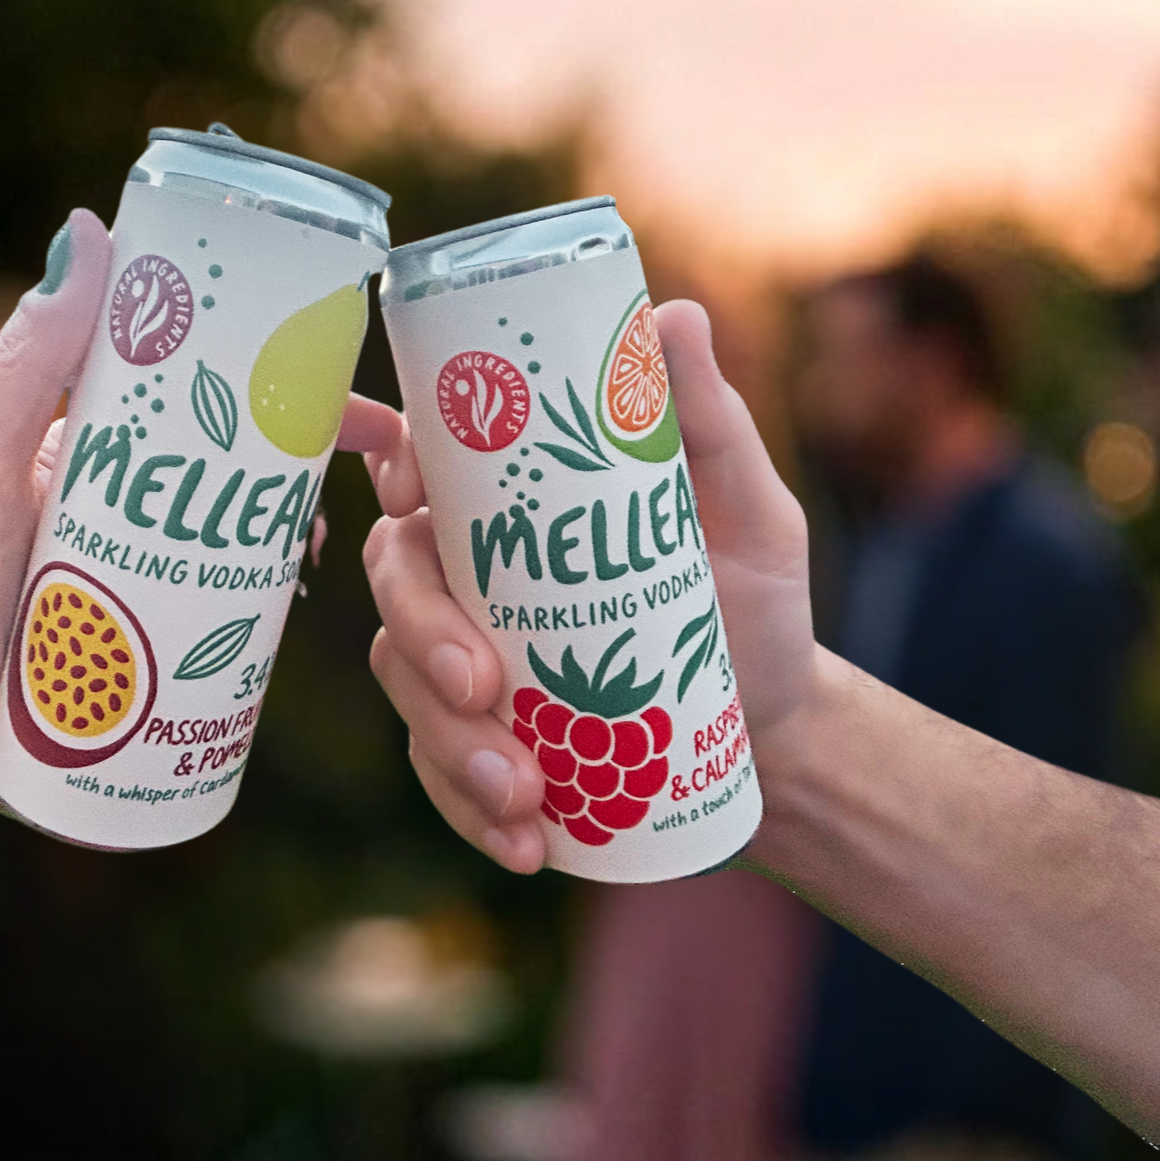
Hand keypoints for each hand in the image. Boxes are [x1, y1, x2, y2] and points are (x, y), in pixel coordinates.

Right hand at [349, 300, 817, 871]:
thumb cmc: (751, 602)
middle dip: (421, 636)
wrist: (776, 730)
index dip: (383, 461)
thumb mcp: (749, 511)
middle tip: (481, 684)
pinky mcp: (484, 748)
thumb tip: (676, 315)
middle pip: (394, 584)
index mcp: (510, 510)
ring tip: (523, 793)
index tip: (401, 483)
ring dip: (450, 745)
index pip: (415, 465)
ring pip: (407, 689)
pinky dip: (471, 815)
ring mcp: (469, 669)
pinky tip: (527, 844)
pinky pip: (441, 777)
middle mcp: (471, 580)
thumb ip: (707, 423)